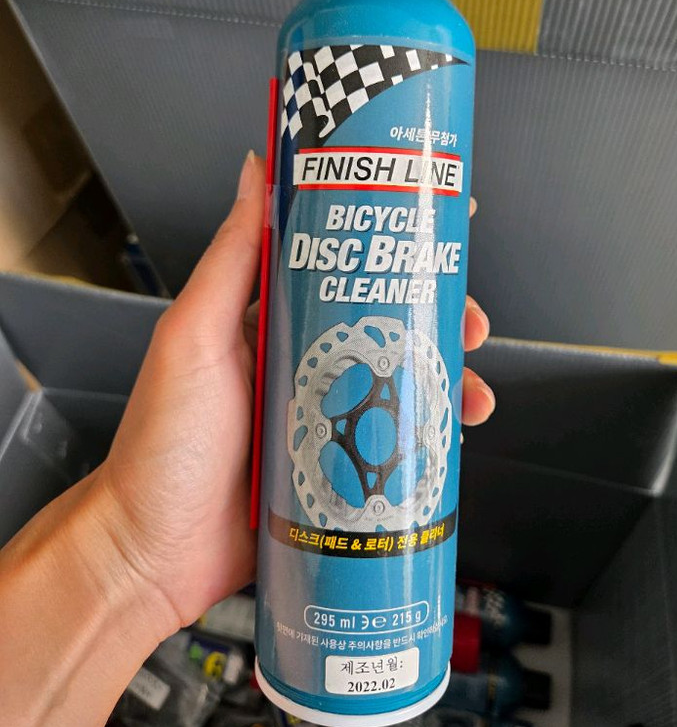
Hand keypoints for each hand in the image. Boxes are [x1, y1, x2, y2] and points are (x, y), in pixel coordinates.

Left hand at [93, 152, 494, 635]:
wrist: (155, 555)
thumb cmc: (162, 444)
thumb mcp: (193, 338)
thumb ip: (230, 259)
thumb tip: (254, 171)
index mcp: (269, 319)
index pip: (340, 264)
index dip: (391, 243)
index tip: (436, 221)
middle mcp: (302, 361)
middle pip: (387, 322)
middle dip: (438, 316)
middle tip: (470, 320)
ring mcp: (324, 415)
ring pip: (402, 381)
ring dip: (446, 379)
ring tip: (472, 390)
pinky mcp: (338, 466)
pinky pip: (395, 441)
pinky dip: (431, 435)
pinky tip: (451, 436)